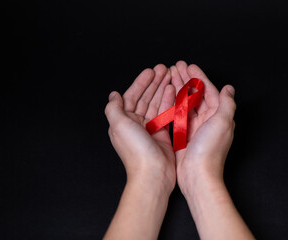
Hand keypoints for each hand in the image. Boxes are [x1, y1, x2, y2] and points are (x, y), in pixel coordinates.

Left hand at [104, 64, 175, 194]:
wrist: (153, 174)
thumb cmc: (136, 151)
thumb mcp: (119, 125)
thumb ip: (114, 108)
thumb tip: (113, 95)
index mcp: (124, 121)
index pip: (132, 96)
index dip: (141, 82)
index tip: (151, 70)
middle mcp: (136, 123)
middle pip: (145, 97)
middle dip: (154, 82)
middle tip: (164, 69)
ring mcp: (150, 128)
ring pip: (156, 103)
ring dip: (162, 89)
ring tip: (170, 76)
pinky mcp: (162, 134)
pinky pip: (166, 113)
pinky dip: (169, 101)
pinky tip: (173, 91)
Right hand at [170, 61, 235, 195]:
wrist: (197, 175)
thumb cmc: (210, 151)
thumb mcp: (223, 123)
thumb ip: (226, 103)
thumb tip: (229, 88)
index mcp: (219, 115)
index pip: (209, 90)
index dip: (199, 77)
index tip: (188, 65)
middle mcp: (208, 119)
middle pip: (196, 94)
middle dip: (187, 79)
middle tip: (176, 66)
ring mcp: (195, 126)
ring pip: (186, 102)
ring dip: (179, 87)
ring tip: (170, 75)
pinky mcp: (184, 134)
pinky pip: (179, 114)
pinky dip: (174, 102)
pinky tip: (167, 95)